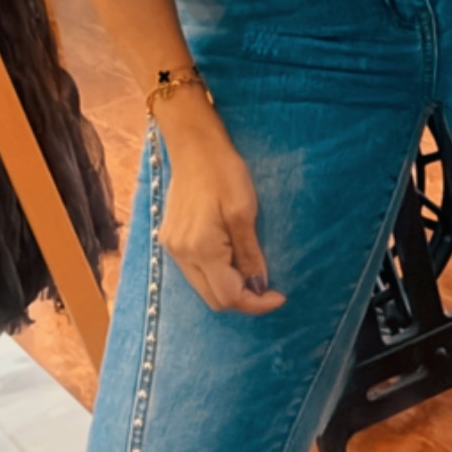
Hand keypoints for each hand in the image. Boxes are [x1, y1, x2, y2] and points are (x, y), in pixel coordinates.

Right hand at [157, 107, 286, 316]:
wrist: (194, 147)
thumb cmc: (223, 172)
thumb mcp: (244, 211)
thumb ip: (250, 253)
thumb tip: (258, 286)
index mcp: (200, 248)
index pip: (228, 296)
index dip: (256, 303)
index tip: (280, 296)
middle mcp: (181, 254)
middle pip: (214, 299)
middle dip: (244, 299)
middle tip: (269, 286)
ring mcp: (173, 248)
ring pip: (204, 288)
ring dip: (230, 287)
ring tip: (253, 270)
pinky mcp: (171, 240)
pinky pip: (195, 272)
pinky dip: (216, 274)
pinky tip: (232, 258)